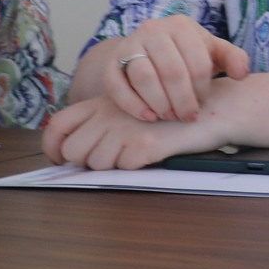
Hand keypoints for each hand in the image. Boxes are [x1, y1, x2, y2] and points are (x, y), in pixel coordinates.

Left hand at [43, 94, 229, 169]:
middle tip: (112, 157)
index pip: (59, 124)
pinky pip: (124, 167)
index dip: (52, 146)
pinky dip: (137, 165)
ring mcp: (128, 126)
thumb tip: (76, 151)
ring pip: (97, 163)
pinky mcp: (145, 142)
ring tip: (137, 152)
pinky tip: (153, 153)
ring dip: (113, 165)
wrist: (216, 107)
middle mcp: (111, 112)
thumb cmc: (175, 111)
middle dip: (88, 161)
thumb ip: (106, 121)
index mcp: (105, 101)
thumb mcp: (136, 106)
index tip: (60, 159)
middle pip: (74, 150)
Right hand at [104, 16, 250, 122]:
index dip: (202, 88)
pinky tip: (149, 117)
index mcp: (181, 26)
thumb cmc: (186, 54)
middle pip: (171, 71)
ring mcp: (129, 45)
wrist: (146, 52)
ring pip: (144, 77)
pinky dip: (133, 105)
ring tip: (170, 117)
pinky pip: (118, 86)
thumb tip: (242, 74)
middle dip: (182, 100)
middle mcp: (153, 30)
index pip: (196, 60)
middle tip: (188, 117)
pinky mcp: (111, 64)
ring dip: (160, 103)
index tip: (203, 104)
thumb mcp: (211, 52)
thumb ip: (233, 58)